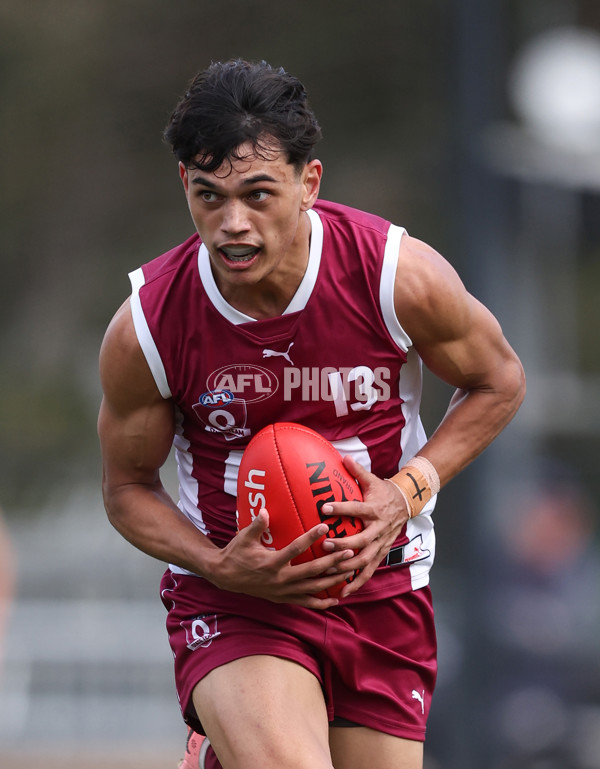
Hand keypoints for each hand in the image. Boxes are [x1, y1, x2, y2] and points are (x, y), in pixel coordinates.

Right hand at [211, 509, 356, 608]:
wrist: (225, 576)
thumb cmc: (236, 553)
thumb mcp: (244, 538)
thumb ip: (256, 525)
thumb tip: (264, 510)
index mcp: (271, 563)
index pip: (295, 549)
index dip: (310, 537)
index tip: (325, 527)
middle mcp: (279, 579)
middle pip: (311, 571)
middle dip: (332, 563)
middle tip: (348, 552)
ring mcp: (282, 591)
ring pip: (313, 588)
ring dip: (332, 582)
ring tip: (349, 573)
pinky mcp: (283, 599)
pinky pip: (306, 602)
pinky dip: (322, 603)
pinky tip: (336, 599)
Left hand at [320, 455, 409, 597]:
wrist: (407, 504)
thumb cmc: (384, 491)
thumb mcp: (373, 479)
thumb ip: (357, 470)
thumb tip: (342, 456)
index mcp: (374, 509)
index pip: (356, 508)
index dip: (341, 508)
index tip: (324, 507)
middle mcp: (378, 528)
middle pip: (361, 540)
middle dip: (343, 544)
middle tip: (325, 545)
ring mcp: (380, 543)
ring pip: (365, 560)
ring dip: (347, 567)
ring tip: (330, 573)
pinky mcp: (381, 553)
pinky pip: (369, 571)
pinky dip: (357, 582)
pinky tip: (343, 592)